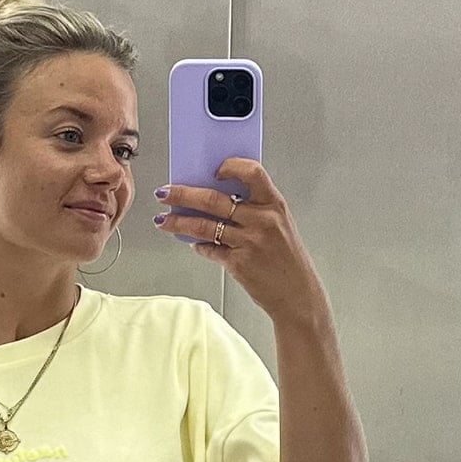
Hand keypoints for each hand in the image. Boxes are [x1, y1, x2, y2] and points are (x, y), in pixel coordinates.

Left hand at [155, 158, 322, 323]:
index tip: (212, 168)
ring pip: (203, 226)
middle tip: (164, 192)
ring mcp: (250, 242)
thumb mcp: (279, 224)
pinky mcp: (238, 263)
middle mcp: (262, 220)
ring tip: (163, 220)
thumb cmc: (287, 259)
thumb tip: (216, 195)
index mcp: (274, 204)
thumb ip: (254, 208)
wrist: (297, 295)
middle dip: (182, 194)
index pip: (252, 172)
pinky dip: (197, 245)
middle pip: (214, 200)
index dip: (230, 166)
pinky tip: (191, 242)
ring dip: (178, 221)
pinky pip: (209, 249)